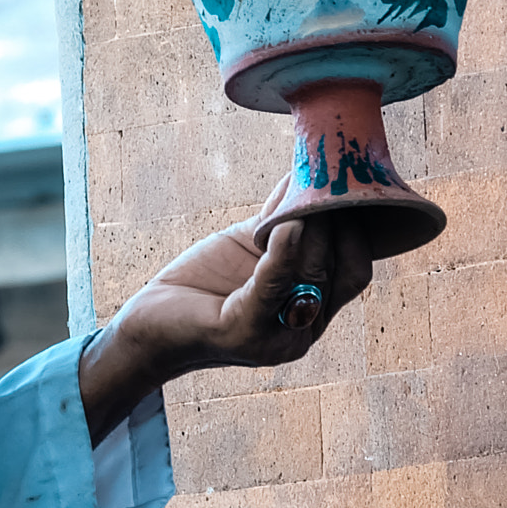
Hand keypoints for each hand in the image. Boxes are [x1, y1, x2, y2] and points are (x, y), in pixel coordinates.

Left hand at [77, 181, 373, 444]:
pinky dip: (281, 254)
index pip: (354, 271)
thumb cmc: (202, 284)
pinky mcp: (242, 334)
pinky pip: (270, 288)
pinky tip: (285, 226)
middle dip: (337, 222)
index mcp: (313, 311)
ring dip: (312, 230)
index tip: (349, 186)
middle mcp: (304, 331)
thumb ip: (284, 217)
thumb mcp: (251, 245)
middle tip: (331, 181)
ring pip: (310, 277)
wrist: (149, 325)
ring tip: (309, 192)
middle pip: (339, 271)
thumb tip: (308, 169)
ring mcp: (276, 338)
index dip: (357, 228)